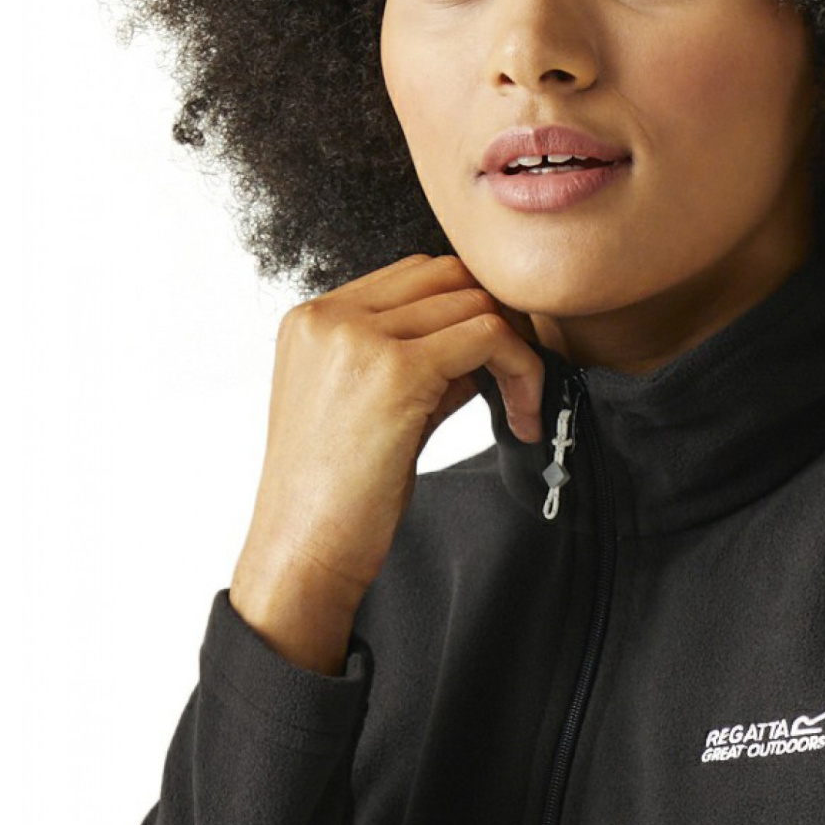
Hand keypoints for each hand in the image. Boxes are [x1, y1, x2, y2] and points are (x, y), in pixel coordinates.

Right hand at [229, 251, 544, 672]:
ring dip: (516, 350)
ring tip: (520, 409)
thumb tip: (480, 345)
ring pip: (473, 301)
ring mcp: (357, 337)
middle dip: (497, 318)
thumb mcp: (371, 412)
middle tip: (518, 378)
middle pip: (447, 273)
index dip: (466, 312)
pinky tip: (522, 419)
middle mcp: (328, 316)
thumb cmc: (333, 500)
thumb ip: (418, 366)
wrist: (301, 551)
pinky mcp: (394, 370)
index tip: (492, 364)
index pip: (413, 275)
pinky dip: (522, 371)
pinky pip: (488, 337)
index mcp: (312, 320)